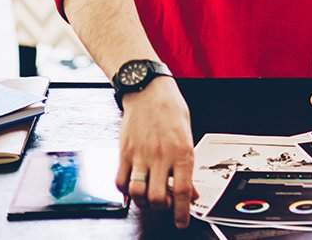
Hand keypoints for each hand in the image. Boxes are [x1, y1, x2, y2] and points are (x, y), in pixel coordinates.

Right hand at [115, 77, 196, 227]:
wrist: (148, 89)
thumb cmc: (171, 109)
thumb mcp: (188, 136)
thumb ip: (188, 165)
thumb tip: (191, 191)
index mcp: (182, 152)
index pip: (182, 191)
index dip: (182, 212)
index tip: (182, 222)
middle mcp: (161, 156)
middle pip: (157, 197)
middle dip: (161, 209)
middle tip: (165, 206)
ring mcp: (140, 155)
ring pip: (137, 193)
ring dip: (143, 202)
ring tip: (149, 198)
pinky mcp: (124, 152)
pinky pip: (120, 180)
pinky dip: (126, 191)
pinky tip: (133, 188)